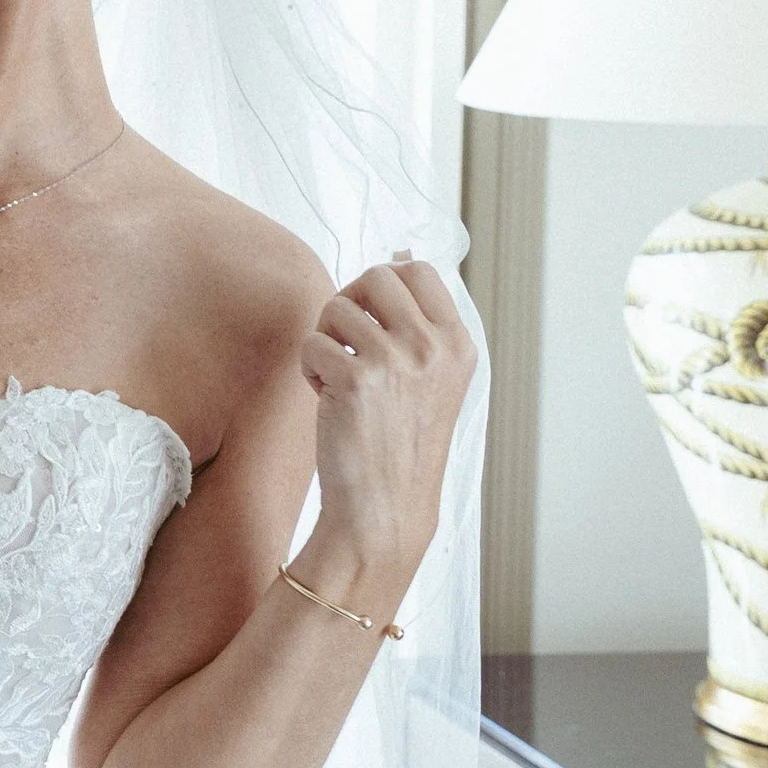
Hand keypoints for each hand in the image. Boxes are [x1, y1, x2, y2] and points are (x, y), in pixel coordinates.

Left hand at [299, 252, 477, 583]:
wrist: (384, 509)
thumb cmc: (398, 445)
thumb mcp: (432, 381)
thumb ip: (418, 325)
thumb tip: (396, 258)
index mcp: (460, 345)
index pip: (419, 271)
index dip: (381, 287)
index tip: (370, 321)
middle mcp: (435, 347)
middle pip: (376, 275)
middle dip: (348, 303)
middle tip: (344, 344)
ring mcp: (399, 360)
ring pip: (336, 306)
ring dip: (324, 339)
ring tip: (336, 379)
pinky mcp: (357, 377)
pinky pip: (311, 342)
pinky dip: (308, 368)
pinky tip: (326, 399)